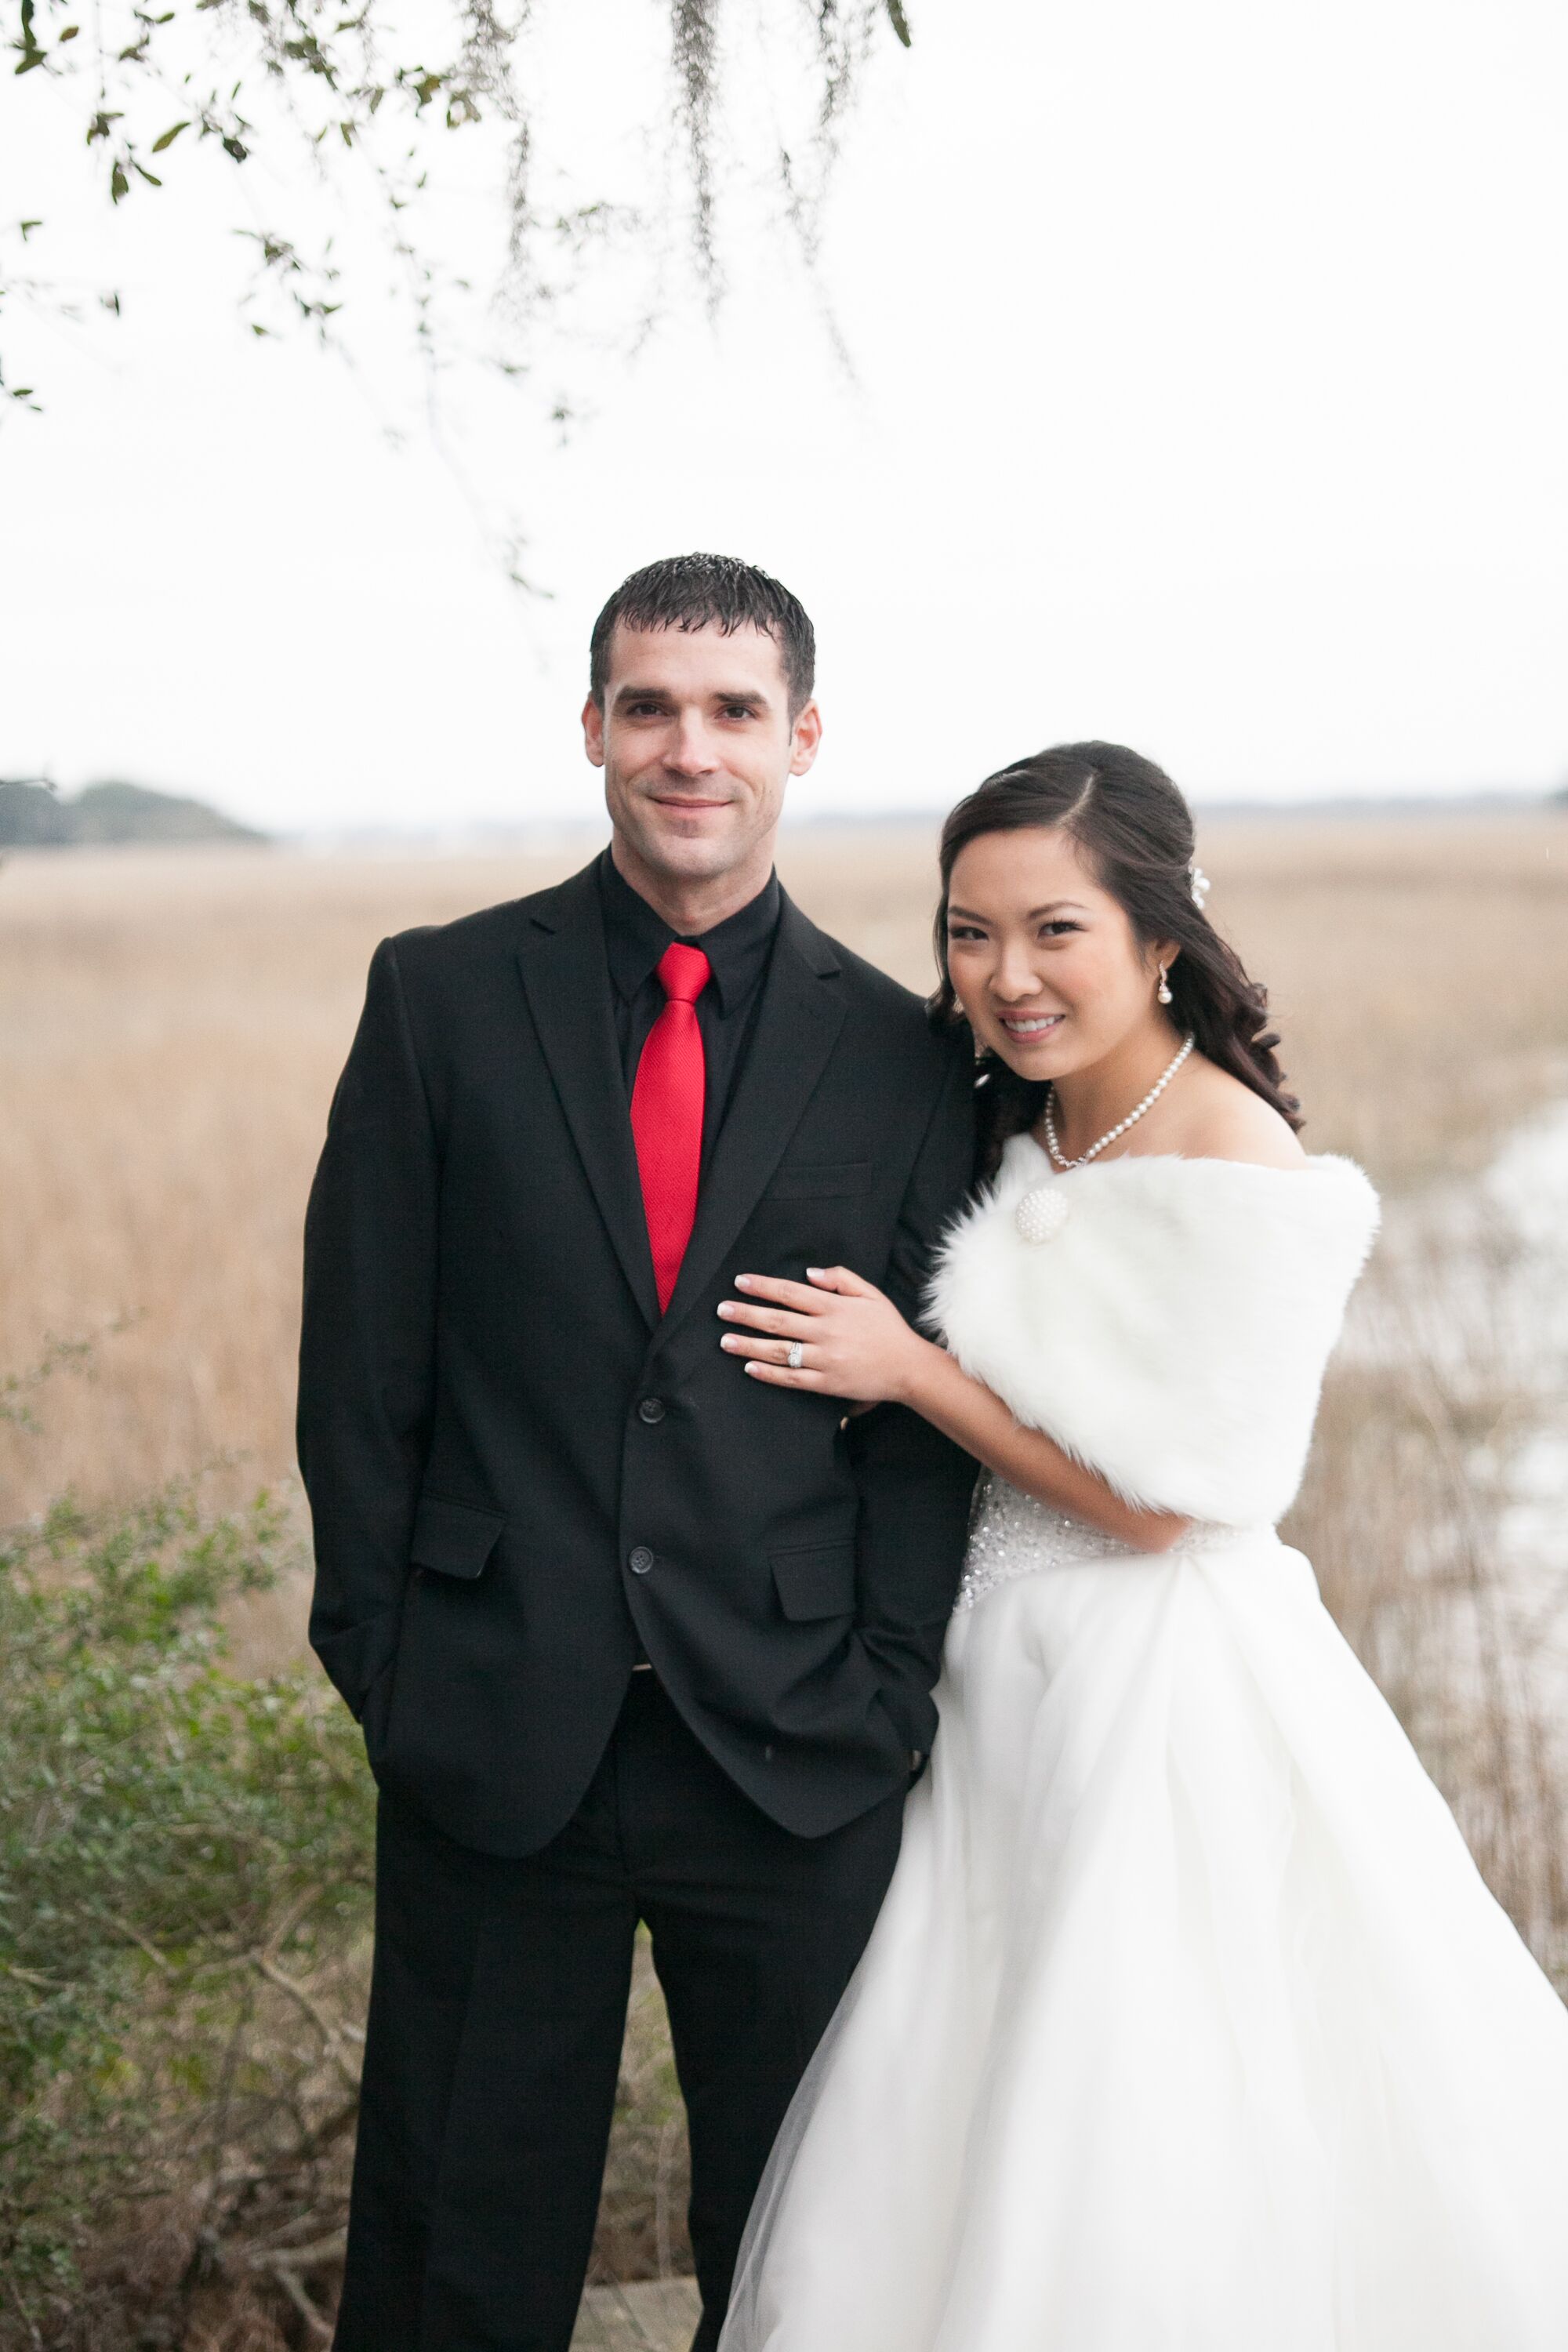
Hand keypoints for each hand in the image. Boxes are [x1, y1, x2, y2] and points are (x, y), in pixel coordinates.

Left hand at [717, 1265, 933, 1404]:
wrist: (909, 1368)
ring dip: (749, 1345)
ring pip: (779, 1350)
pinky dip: (769, 1374)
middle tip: (722, 1310)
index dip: (763, 1286)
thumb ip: (841, 1279)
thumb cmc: (889, 1329)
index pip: (791, 1293)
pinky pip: (791, 1378)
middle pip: (778, 1320)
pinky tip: (750, 1369)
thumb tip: (810, 1273)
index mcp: (836, 1307)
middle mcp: (827, 1331)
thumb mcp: (871, 1294)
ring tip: (725, 1341)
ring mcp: (825, 1359)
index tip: (740, 1282)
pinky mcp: (826, 1383)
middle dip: (746, 1314)